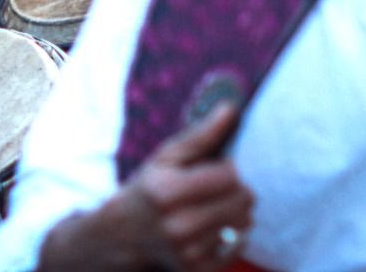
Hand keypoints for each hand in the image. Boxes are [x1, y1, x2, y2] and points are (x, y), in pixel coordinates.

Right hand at [41, 104, 253, 271]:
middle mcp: (178, 225)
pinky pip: (238, 245)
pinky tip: (211, 227)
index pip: (231, 176)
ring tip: (212, 207)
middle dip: (238, 189)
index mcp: (166, 191)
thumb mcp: (165, 158)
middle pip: (243, 200)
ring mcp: (188, 251)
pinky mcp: (198, 269)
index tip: (221, 167)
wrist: (121, 237)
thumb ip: (200, 135)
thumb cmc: (146, 189)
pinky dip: (232, 234)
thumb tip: (231, 108)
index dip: (233, 168)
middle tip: (218, 186)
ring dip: (236, 211)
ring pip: (244, 223)